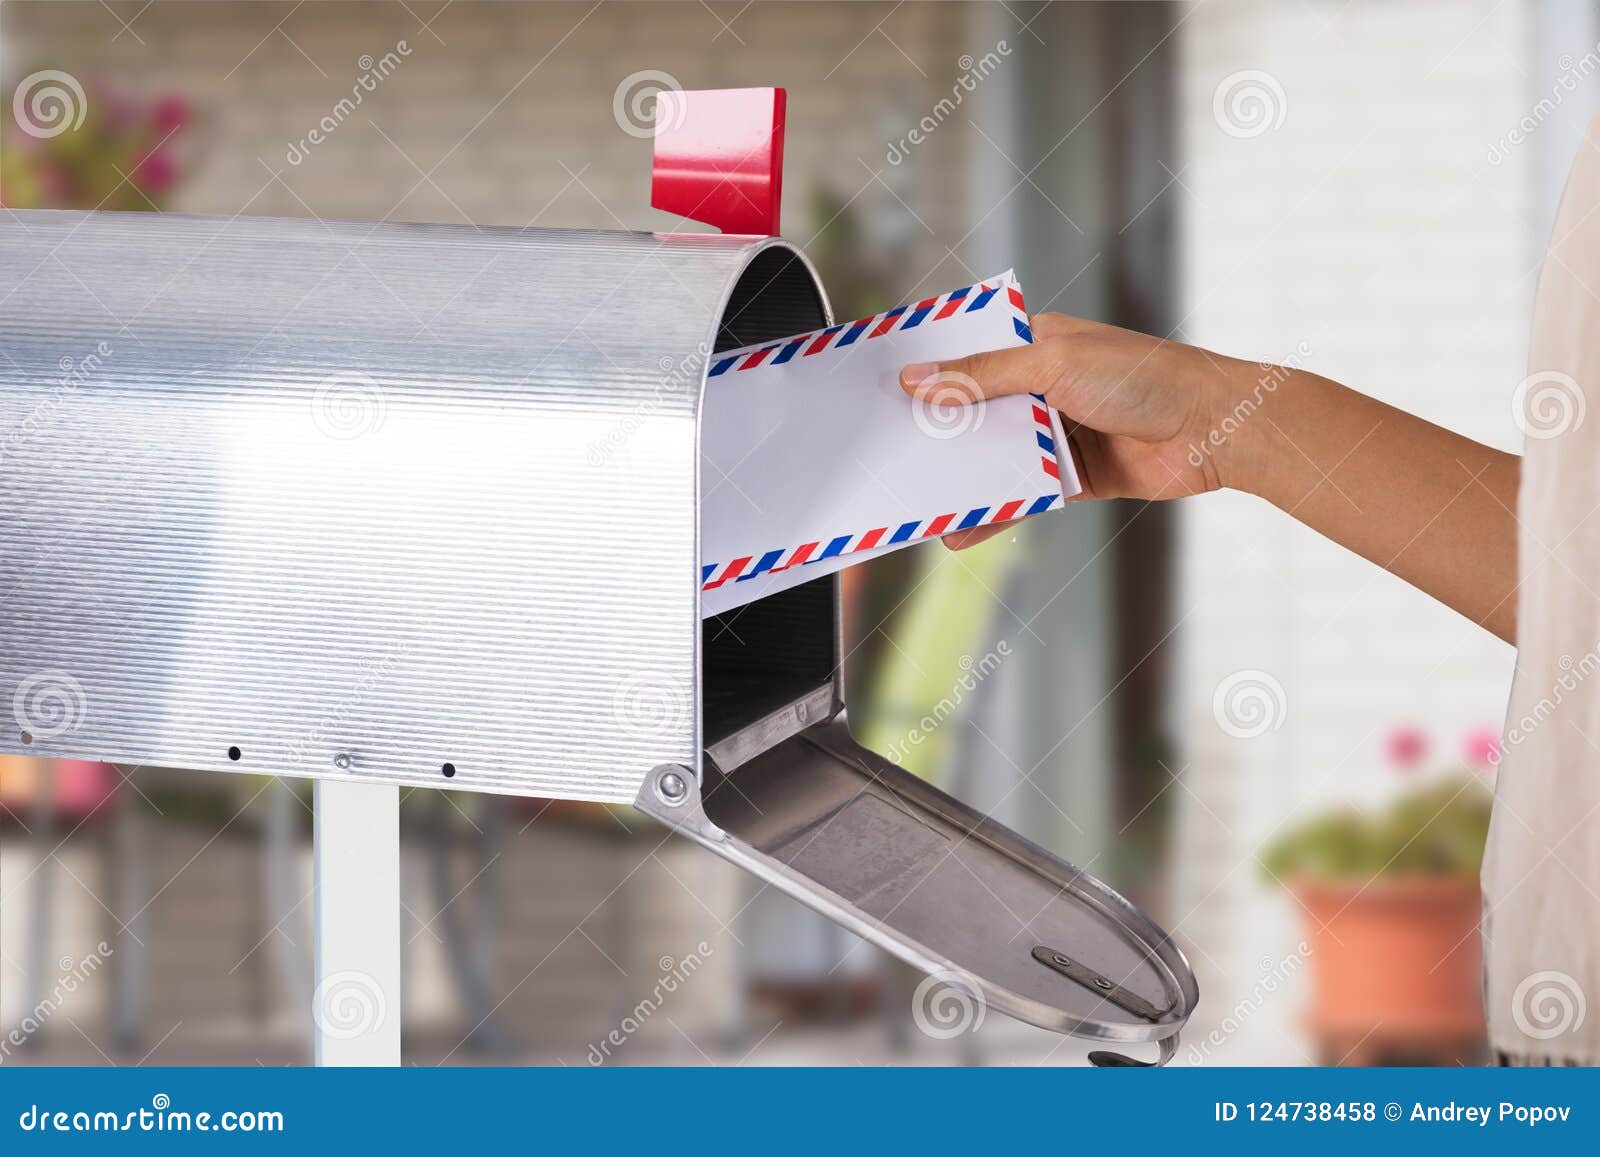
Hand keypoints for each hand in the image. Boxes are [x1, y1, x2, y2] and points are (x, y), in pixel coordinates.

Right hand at [900, 313, 1252, 546]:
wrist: (1217, 431)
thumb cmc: (1146, 378)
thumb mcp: (1055, 365)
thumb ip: (984, 375)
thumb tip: (919, 379)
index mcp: (1038, 341)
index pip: (968, 349)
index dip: (927, 367)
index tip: (882, 389)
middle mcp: (1044, 384)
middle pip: (975, 409)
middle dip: (936, 431)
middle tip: (888, 451)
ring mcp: (1058, 432)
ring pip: (996, 456)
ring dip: (963, 478)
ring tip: (918, 500)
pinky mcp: (1074, 476)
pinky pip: (1023, 495)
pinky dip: (995, 513)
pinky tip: (962, 531)